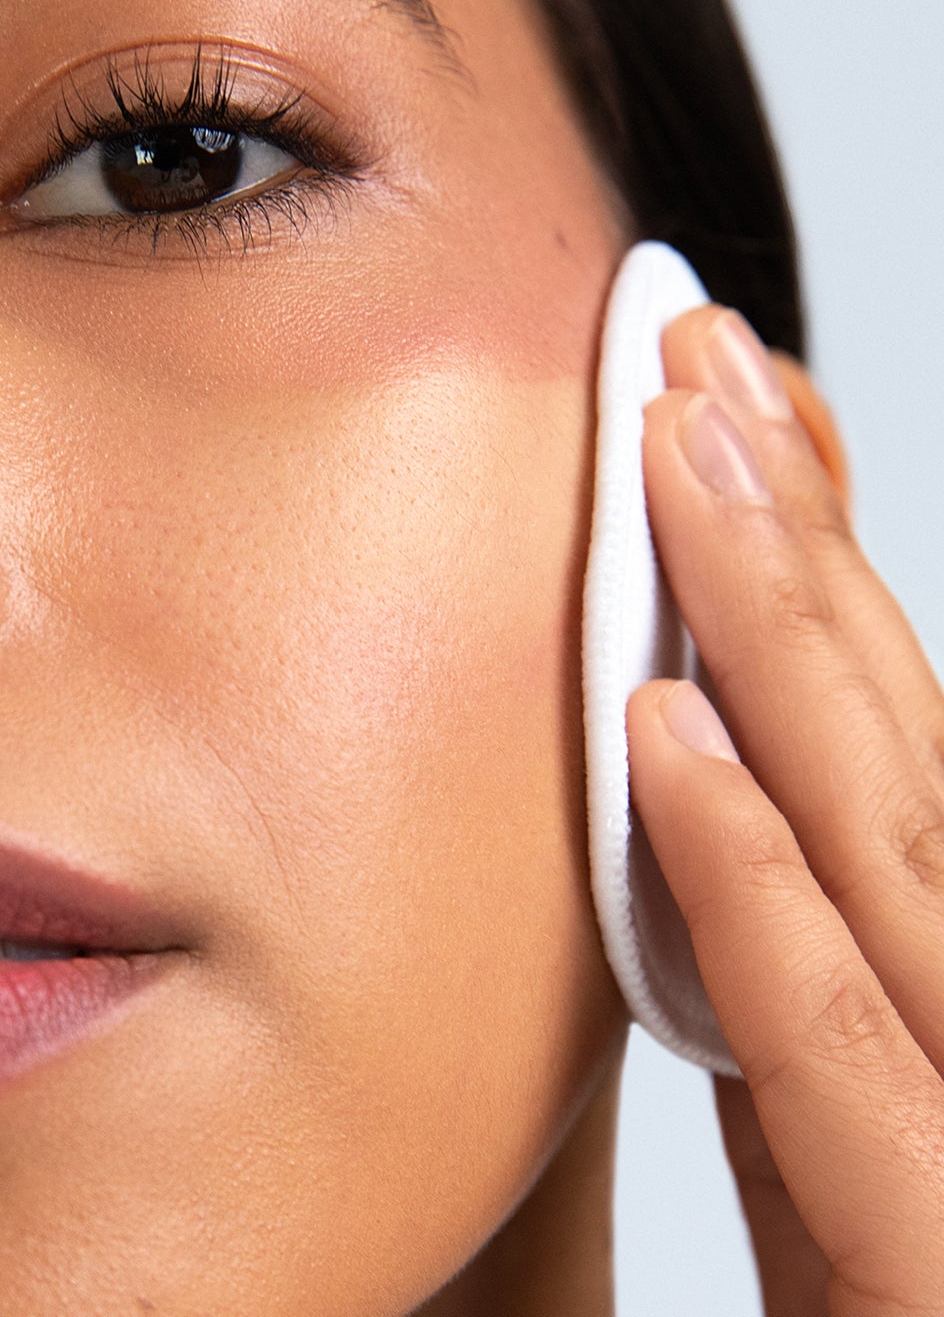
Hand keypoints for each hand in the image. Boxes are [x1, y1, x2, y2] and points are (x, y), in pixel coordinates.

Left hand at [625, 307, 943, 1316]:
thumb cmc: (887, 1285)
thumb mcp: (809, 1109)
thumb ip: (759, 961)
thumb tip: (684, 796)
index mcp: (932, 962)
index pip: (874, 727)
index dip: (806, 560)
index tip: (722, 415)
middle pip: (881, 726)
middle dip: (789, 530)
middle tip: (692, 357)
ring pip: (875, 823)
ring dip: (771, 623)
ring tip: (679, 450)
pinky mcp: (934, 1243)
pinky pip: (831, 1028)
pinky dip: (751, 872)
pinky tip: (665, 733)